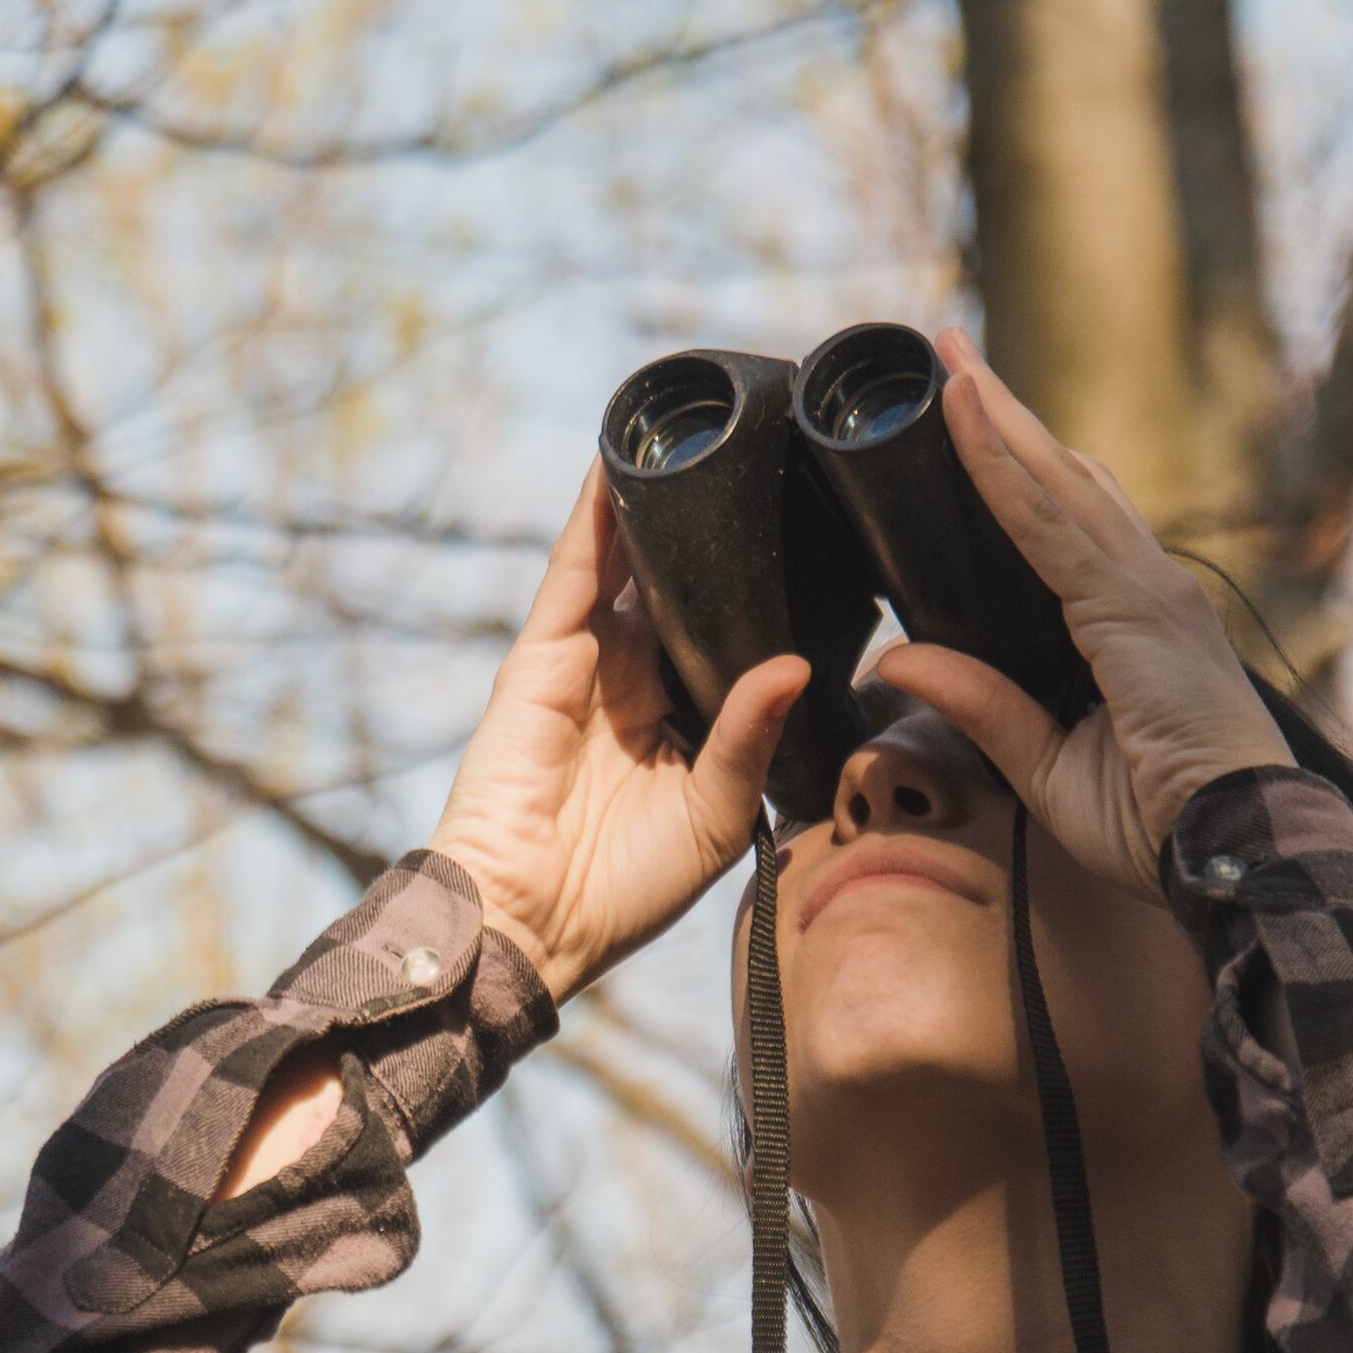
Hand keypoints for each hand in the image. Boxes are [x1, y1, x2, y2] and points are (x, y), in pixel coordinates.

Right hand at [423, 466, 810, 1002]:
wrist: (530, 923)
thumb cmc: (624, 890)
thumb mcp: (719, 814)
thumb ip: (752, 735)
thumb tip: (794, 662)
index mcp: (685, 718)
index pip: (729, 631)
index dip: (763, 585)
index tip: (822, 530)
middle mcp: (638, 677)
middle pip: (683, 581)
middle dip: (717, 525)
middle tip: (775, 456)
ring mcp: (589, 659)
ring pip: (631, 560)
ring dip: (659, 499)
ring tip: (701, 430)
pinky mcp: (543, 654)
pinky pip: (575, 569)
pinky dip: (596, 513)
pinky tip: (622, 461)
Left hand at [866, 332, 1292, 892]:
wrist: (1240, 856)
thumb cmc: (1162, 826)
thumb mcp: (1047, 767)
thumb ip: (982, 707)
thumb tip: (896, 657)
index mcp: (1134, 622)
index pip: (1068, 523)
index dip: (1018, 465)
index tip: (972, 413)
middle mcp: (1150, 588)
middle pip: (1066, 478)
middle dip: (1005, 416)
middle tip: (951, 355)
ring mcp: (1150, 590)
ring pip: (1060, 480)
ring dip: (1000, 418)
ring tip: (950, 360)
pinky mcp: (1135, 607)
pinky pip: (1051, 522)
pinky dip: (1002, 466)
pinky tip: (967, 416)